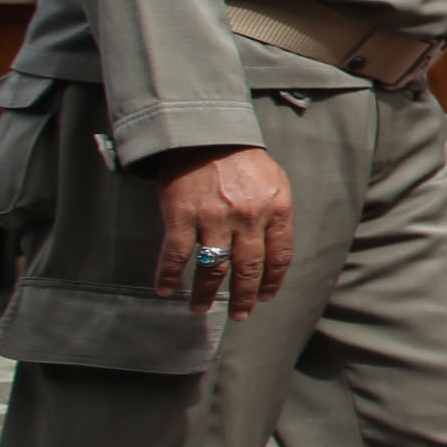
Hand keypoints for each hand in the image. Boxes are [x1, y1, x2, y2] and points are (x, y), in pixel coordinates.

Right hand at [150, 144, 294, 318]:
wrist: (206, 133)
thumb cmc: (242, 158)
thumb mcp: (275, 182)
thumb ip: (276, 215)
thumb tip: (274, 249)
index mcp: (276, 209)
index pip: (280, 256)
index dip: (273, 281)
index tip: (266, 296)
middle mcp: (248, 218)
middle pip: (249, 269)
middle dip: (245, 297)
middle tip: (241, 314)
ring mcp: (214, 218)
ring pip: (213, 268)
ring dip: (207, 294)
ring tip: (201, 309)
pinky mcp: (182, 216)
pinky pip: (176, 255)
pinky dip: (169, 276)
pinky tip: (166, 290)